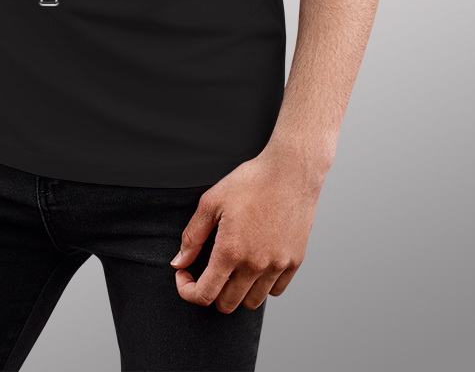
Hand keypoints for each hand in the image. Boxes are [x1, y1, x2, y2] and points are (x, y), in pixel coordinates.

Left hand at [170, 141, 330, 311]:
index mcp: (230, 251)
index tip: (185, 275)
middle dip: (211, 291)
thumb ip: (192, 236)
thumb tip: (179, 262)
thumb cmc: (251, 181)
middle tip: (208, 270)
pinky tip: (256, 264)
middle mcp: (255, 265)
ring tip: (233, 269)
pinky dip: (263, 285)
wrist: (291, 171)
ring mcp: (277, 265)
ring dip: (237, 292)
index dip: (187, 290)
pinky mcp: (295, 261)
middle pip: (227, 304)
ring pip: (252, 302)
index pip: (204, 295)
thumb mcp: (212, 201)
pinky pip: (276, 290)